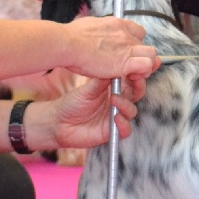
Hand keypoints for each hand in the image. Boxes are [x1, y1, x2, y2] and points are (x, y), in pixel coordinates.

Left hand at [27, 75, 145, 150]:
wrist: (59, 123)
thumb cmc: (72, 103)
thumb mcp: (87, 89)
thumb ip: (102, 81)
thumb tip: (115, 67)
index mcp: (113, 89)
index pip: (131, 81)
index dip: (136, 74)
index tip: (137, 68)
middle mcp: (118, 102)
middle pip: (136, 94)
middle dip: (138, 87)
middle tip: (135, 80)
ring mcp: (116, 116)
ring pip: (132, 111)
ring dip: (126, 105)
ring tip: (114, 99)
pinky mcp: (112, 131)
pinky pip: (125, 130)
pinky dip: (123, 124)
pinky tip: (116, 117)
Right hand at [62, 17, 160, 80]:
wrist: (67, 43)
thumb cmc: (71, 37)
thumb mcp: (89, 25)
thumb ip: (99, 30)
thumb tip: (96, 31)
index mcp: (116, 24)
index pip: (138, 31)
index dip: (135, 43)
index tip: (127, 52)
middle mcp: (125, 33)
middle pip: (145, 45)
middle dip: (140, 57)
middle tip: (130, 67)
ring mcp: (127, 47)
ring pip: (151, 54)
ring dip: (145, 65)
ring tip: (132, 73)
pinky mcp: (126, 61)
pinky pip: (146, 65)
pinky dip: (142, 72)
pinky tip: (131, 76)